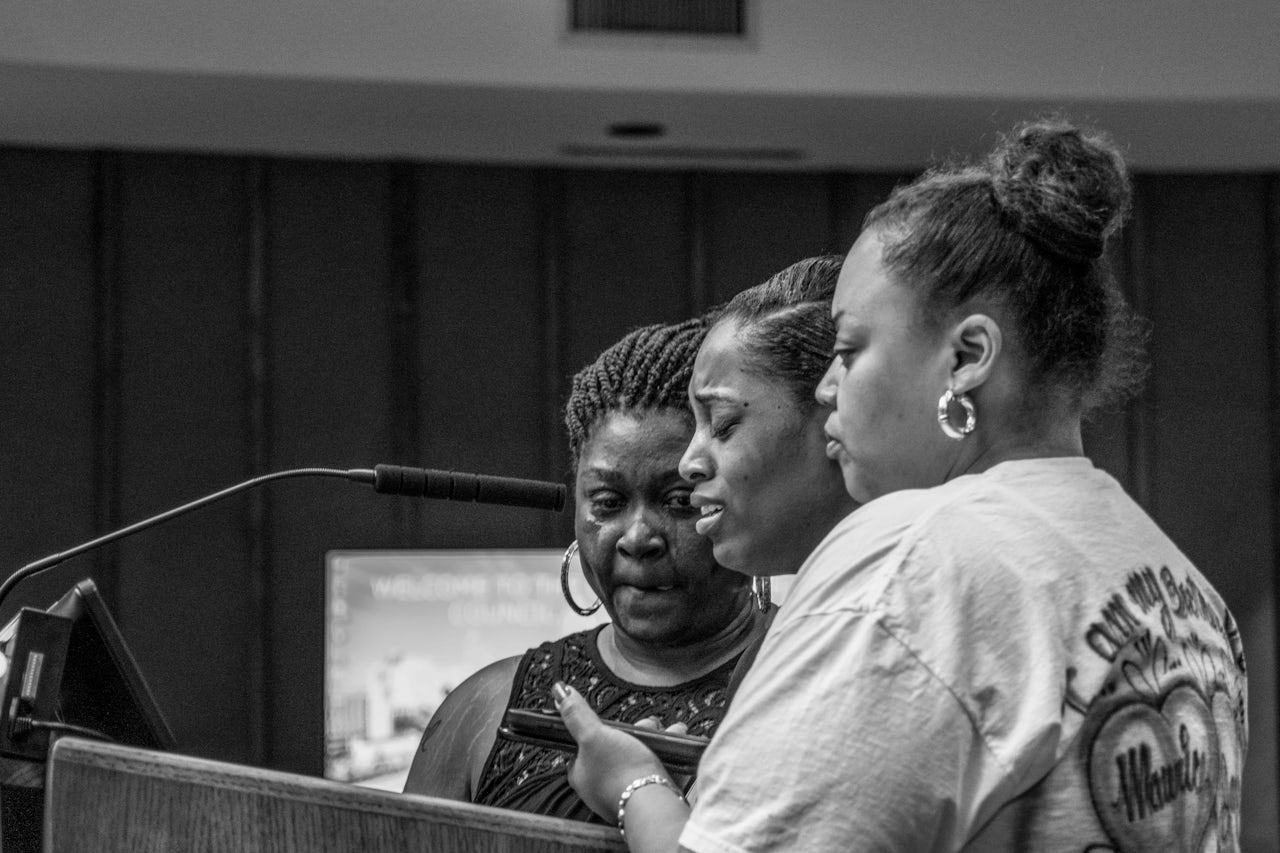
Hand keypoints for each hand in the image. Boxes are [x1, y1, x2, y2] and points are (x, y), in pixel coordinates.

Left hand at [553, 681, 667, 821]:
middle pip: (615, 749)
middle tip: (649, 724)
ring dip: (654, 740)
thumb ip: (577, 714)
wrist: (654, 804)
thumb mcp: (593, 735)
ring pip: (637, 757)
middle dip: (636, 732)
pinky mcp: (645, 797)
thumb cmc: (621, 771)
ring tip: (668, 730)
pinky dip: (664, 755)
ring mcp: (623, 793)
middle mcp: (599, 787)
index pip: (583, 747)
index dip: (600, 730)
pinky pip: (654, 769)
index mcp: (581, 775)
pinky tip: (676, 744)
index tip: (616, 722)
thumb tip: (559, 691)